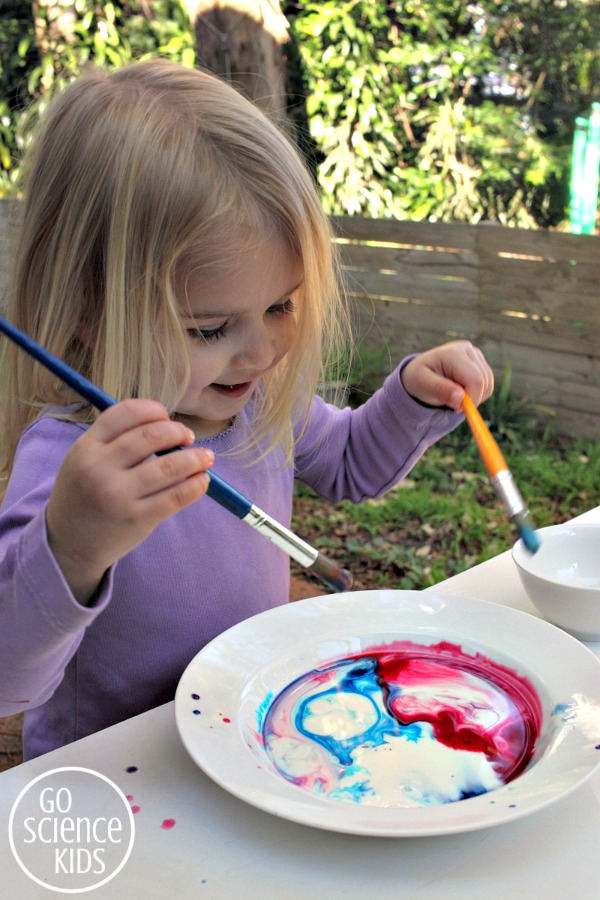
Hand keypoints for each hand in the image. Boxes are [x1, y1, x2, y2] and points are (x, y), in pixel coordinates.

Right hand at [46, 399, 213, 604]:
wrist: (69, 542)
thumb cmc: (84, 494)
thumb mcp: (83, 459)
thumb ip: (114, 440)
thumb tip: (166, 425)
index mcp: (86, 447)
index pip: (125, 413)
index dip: (152, 410)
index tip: (166, 417)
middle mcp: (100, 469)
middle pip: (151, 435)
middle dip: (178, 431)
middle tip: (188, 437)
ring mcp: (119, 495)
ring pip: (169, 467)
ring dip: (195, 458)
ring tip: (206, 457)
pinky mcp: (137, 519)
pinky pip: (176, 496)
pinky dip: (196, 485)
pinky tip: (202, 480)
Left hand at [400, 341, 493, 411]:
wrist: (419, 372)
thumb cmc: (419, 379)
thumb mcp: (423, 386)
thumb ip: (440, 390)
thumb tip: (460, 398)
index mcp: (453, 353)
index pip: (475, 380)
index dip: (471, 399)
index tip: (456, 408)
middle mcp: (467, 349)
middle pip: (484, 381)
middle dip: (472, 399)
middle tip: (454, 405)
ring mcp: (475, 354)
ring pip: (488, 384)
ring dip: (475, 396)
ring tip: (454, 395)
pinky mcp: (480, 361)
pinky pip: (488, 384)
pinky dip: (478, 393)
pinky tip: (461, 391)